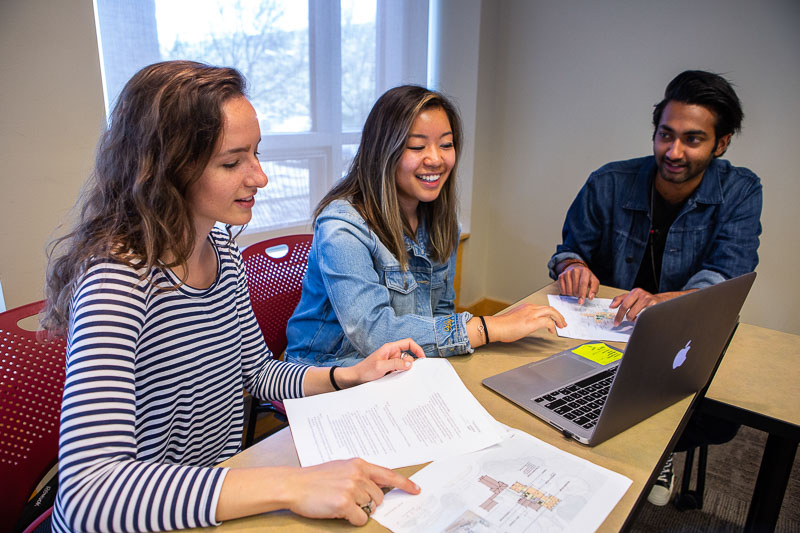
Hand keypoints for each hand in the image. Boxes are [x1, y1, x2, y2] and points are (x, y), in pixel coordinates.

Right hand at [283, 458, 419, 525]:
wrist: (294, 484)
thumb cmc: (315, 478)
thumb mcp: (341, 468)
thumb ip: (360, 474)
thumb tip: (378, 485)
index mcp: (359, 464)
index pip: (388, 474)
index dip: (405, 484)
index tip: (416, 490)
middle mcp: (358, 475)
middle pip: (379, 497)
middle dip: (369, 503)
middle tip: (350, 500)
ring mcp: (351, 489)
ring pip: (369, 508)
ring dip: (358, 510)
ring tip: (340, 502)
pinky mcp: (344, 503)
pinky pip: (361, 519)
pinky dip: (353, 520)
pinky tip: (339, 512)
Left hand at [339, 338, 425, 386]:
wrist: (355, 379)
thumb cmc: (365, 370)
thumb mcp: (381, 366)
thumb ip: (396, 364)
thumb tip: (410, 364)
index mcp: (390, 348)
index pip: (408, 343)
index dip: (417, 349)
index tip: (423, 358)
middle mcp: (392, 354)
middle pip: (408, 356)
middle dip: (410, 364)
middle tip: (407, 372)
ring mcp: (391, 362)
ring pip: (405, 365)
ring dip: (404, 371)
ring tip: (396, 376)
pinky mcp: (390, 370)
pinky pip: (400, 371)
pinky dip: (400, 375)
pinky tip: (394, 379)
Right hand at [483, 303, 566, 342]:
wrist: (496, 327)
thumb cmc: (503, 325)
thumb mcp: (517, 318)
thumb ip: (526, 319)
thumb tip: (531, 325)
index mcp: (527, 307)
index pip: (543, 308)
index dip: (552, 314)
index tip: (554, 320)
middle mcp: (530, 308)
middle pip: (550, 308)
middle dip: (559, 315)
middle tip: (562, 323)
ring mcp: (531, 314)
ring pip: (551, 312)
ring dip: (558, 319)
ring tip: (561, 326)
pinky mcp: (531, 321)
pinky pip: (547, 321)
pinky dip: (552, 326)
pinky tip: (552, 331)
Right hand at [557, 262, 598, 304]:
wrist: (576, 268)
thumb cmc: (586, 277)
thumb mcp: (593, 281)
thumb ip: (594, 289)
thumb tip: (591, 297)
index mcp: (585, 271)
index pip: (583, 284)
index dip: (582, 294)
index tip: (581, 302)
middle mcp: (575, 270)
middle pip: (575, 289)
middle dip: (577, 295)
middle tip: (579, 294)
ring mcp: (567, 273)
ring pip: (568, 291)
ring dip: (572, 294)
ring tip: (575, 290)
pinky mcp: (561, 276)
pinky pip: (562, 290)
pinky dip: (566, 293)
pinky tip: (569, 289)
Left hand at [609, 288, 664, 325]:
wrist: (661, 300)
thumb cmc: (644, 300)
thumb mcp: (631, 296)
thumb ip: (620, 300)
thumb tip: (611, 306)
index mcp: (635, 292)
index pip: (624, 305)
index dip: (619, 315)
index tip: (616, 322)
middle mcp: (643, 295)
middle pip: (629, 312)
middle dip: (625, 319)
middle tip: (622, 323)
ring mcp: (650, 301)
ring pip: (637, 316)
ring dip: (634, 320)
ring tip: (635, 317)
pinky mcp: (656, 307)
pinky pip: (644, 318)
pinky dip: (640, 320)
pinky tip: (641, 318)